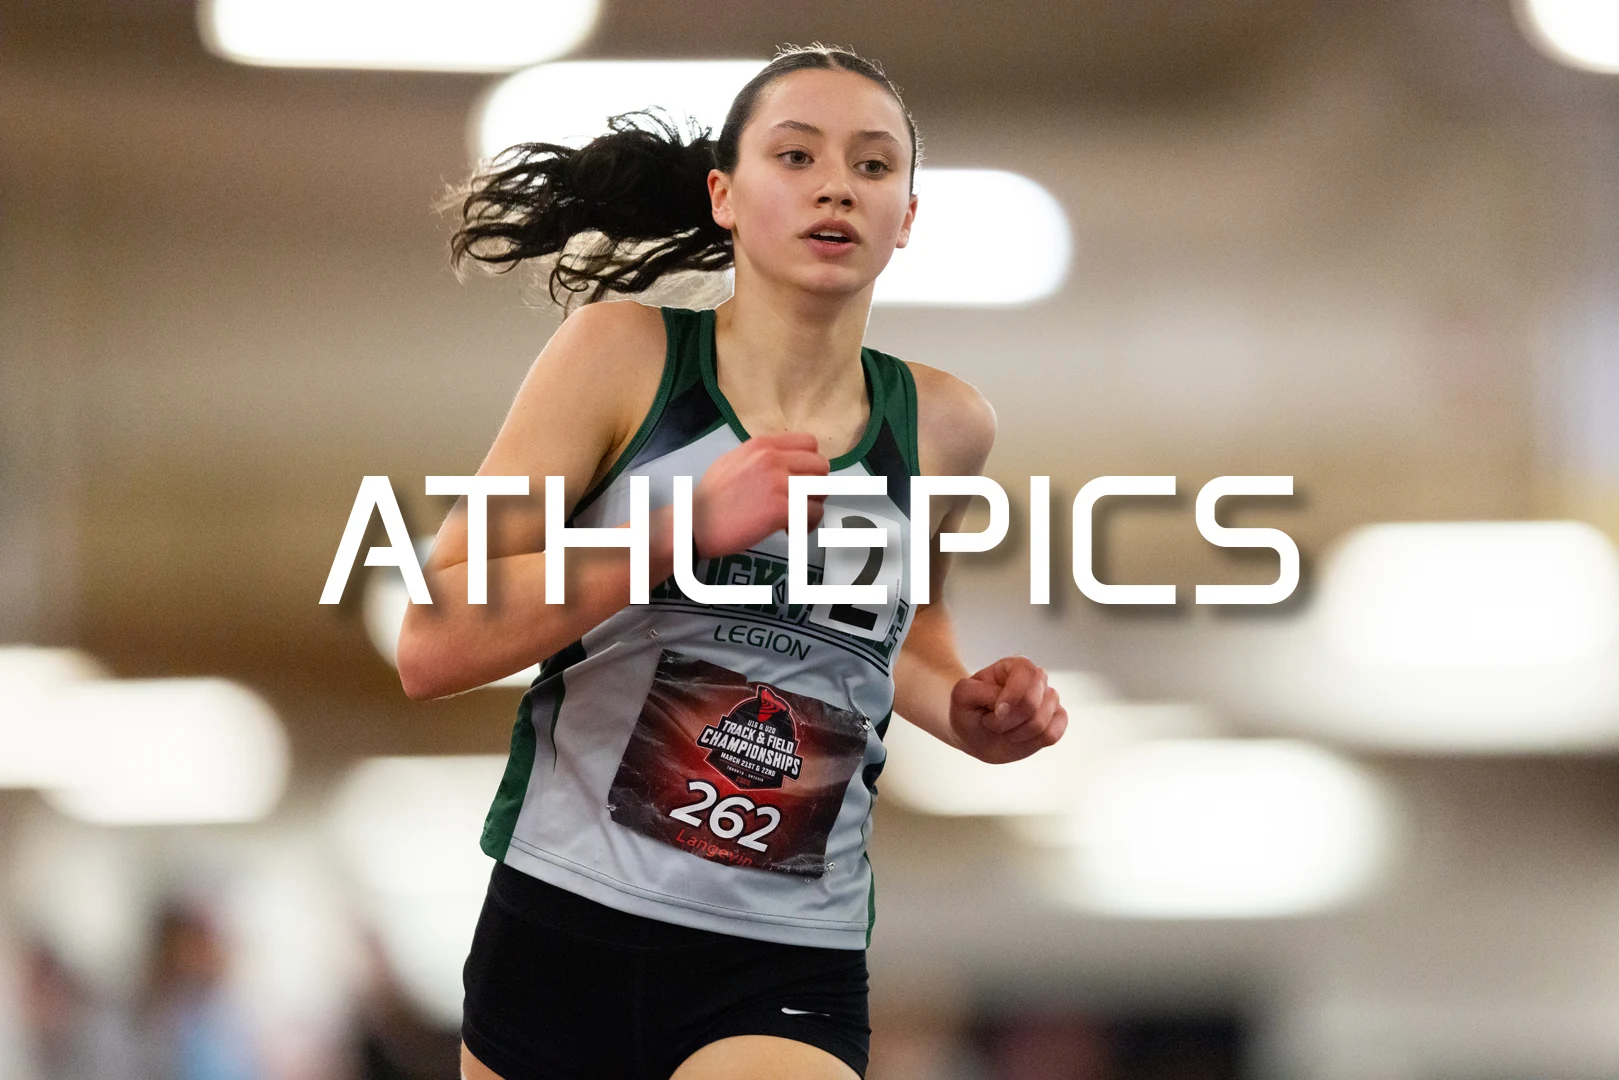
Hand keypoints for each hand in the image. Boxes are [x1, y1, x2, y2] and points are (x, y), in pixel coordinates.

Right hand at [691, 432, 829, 557]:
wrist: (694, 524)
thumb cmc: (710, 499)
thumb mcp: (732, 461)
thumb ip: (760, 457)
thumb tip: (784, 462)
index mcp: (762, 445)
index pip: (809, 443)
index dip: (810, 464)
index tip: (801, 480)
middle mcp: (772, 458)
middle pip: (821, 467)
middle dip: (815, 486)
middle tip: (800, 502)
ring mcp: (778, 483)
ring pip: (821, 490)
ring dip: (813, 506)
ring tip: (795, 518)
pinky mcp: (781, 508)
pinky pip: (813, 513)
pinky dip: (806, 525)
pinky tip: (789, 530)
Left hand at [948, 656, 1067, 763]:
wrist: (975, 734)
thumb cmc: (969, 710)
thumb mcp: (962, 695)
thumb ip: (981, 692)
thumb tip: (1007, 705)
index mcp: (1016, 666)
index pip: (1025, 673)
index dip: (1011, 696)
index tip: (994, 711)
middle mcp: (1037, 679)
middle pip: (1033, 701)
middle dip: (1008, 720)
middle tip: (993, 723)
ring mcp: (1049, 699)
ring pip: (1042, 721)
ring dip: (1016, 733)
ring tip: (1004, 730)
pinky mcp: (1056, 719)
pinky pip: (1053, 734)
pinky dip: (1032, 742)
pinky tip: (1019, 737)